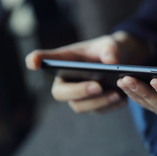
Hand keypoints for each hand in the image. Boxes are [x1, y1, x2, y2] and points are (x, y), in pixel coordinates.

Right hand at [25, 31, 148, 112]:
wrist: (122, 62)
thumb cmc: (108, 49)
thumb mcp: (111, 44)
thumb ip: (110, 49)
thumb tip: (111, 62)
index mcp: (65, 61)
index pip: (45, 60)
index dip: (36, 61)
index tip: (33, 62)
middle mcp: (66, 81)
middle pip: (61, 93)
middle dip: (78, 91)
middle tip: (98, 86)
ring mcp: (78, 96)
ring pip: (80, 106)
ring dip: (98, 102)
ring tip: (117, 94)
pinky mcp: (93, 106)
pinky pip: (98, 110)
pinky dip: (111, 106)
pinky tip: (123, 100)